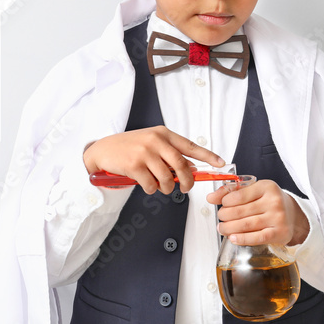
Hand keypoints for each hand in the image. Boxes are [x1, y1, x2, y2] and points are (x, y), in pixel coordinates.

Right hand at [82, 127, 225, 194]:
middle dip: (187, 181)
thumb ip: (170, 154)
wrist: (102, 150)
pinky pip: (151, 185)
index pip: (190, 146)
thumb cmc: (128, 147)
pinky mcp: (134, 165)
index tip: (220, 163)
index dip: (207, 156)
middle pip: (182, 165)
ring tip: (159, 186)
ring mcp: (144, 152)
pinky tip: (145, 184)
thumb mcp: (152, 145)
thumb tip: (191, 169)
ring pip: (167, 179)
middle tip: (185, 188)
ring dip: (166, 188)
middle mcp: (155, 140)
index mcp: (163, 133)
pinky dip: (151, 189)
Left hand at [205, 180, 309, 245]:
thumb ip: (231, 192)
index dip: (225, 201)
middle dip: (225, 216)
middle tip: (221, 218)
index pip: (239, 194)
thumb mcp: (254, 191)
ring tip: (222, 228)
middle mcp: (273, 201)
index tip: (222, 205)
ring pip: (246, 225)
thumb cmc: (269, 201)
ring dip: (229, 228)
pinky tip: (233, 238)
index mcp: (266, 187)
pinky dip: (242, 239)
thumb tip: (211, 198)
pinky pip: (257, 237)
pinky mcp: (279, 233)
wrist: (293, 214)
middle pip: (240, 211)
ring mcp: (277, 218)